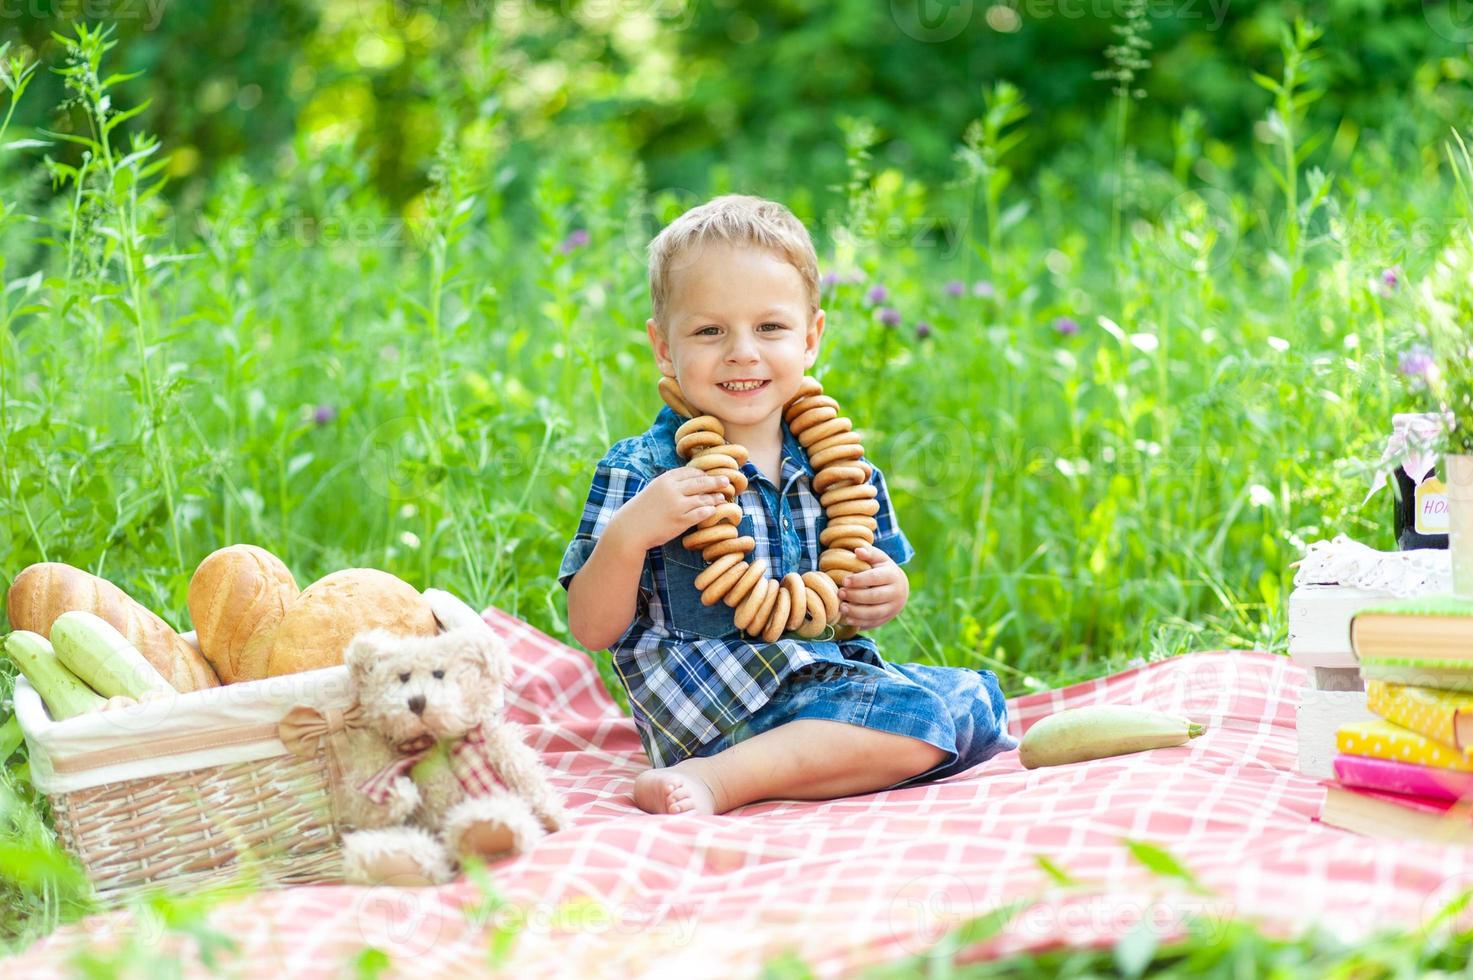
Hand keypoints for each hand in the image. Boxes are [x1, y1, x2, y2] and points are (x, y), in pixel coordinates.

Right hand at [613, 466, 733, 552]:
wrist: (630, 529)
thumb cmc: (640, 510)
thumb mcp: (653, 490)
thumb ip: (669, 484)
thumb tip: (687, 481)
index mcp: (665, 480)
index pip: (691, 471)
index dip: (703, 473)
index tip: (710, 475)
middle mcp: (673, 490)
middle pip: (701, 482)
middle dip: (716, 481)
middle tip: (726, 481)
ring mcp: (678, 506)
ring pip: (703, 498)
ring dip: (715, 497)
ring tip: (723, 497)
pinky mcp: (681, 521)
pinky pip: (701, 514)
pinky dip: (709, 511)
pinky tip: (714, 510)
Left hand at [837, 546, 907, 629]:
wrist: (899, 587)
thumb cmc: (883, 570)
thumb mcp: (879, 559)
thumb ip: (869, 553)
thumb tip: (858, 550)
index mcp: (892, 575)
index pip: (875, 578)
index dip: (859, 580)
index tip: (844, 581)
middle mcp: (896, 593)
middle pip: (875, 596)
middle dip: (855, 596)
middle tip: (840, 593)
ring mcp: (893, 607)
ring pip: (875, 612)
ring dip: (856, 612)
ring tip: (842, 608)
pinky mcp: (888, 618)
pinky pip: (874, 623)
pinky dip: (860, 622)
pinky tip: (848, 619)